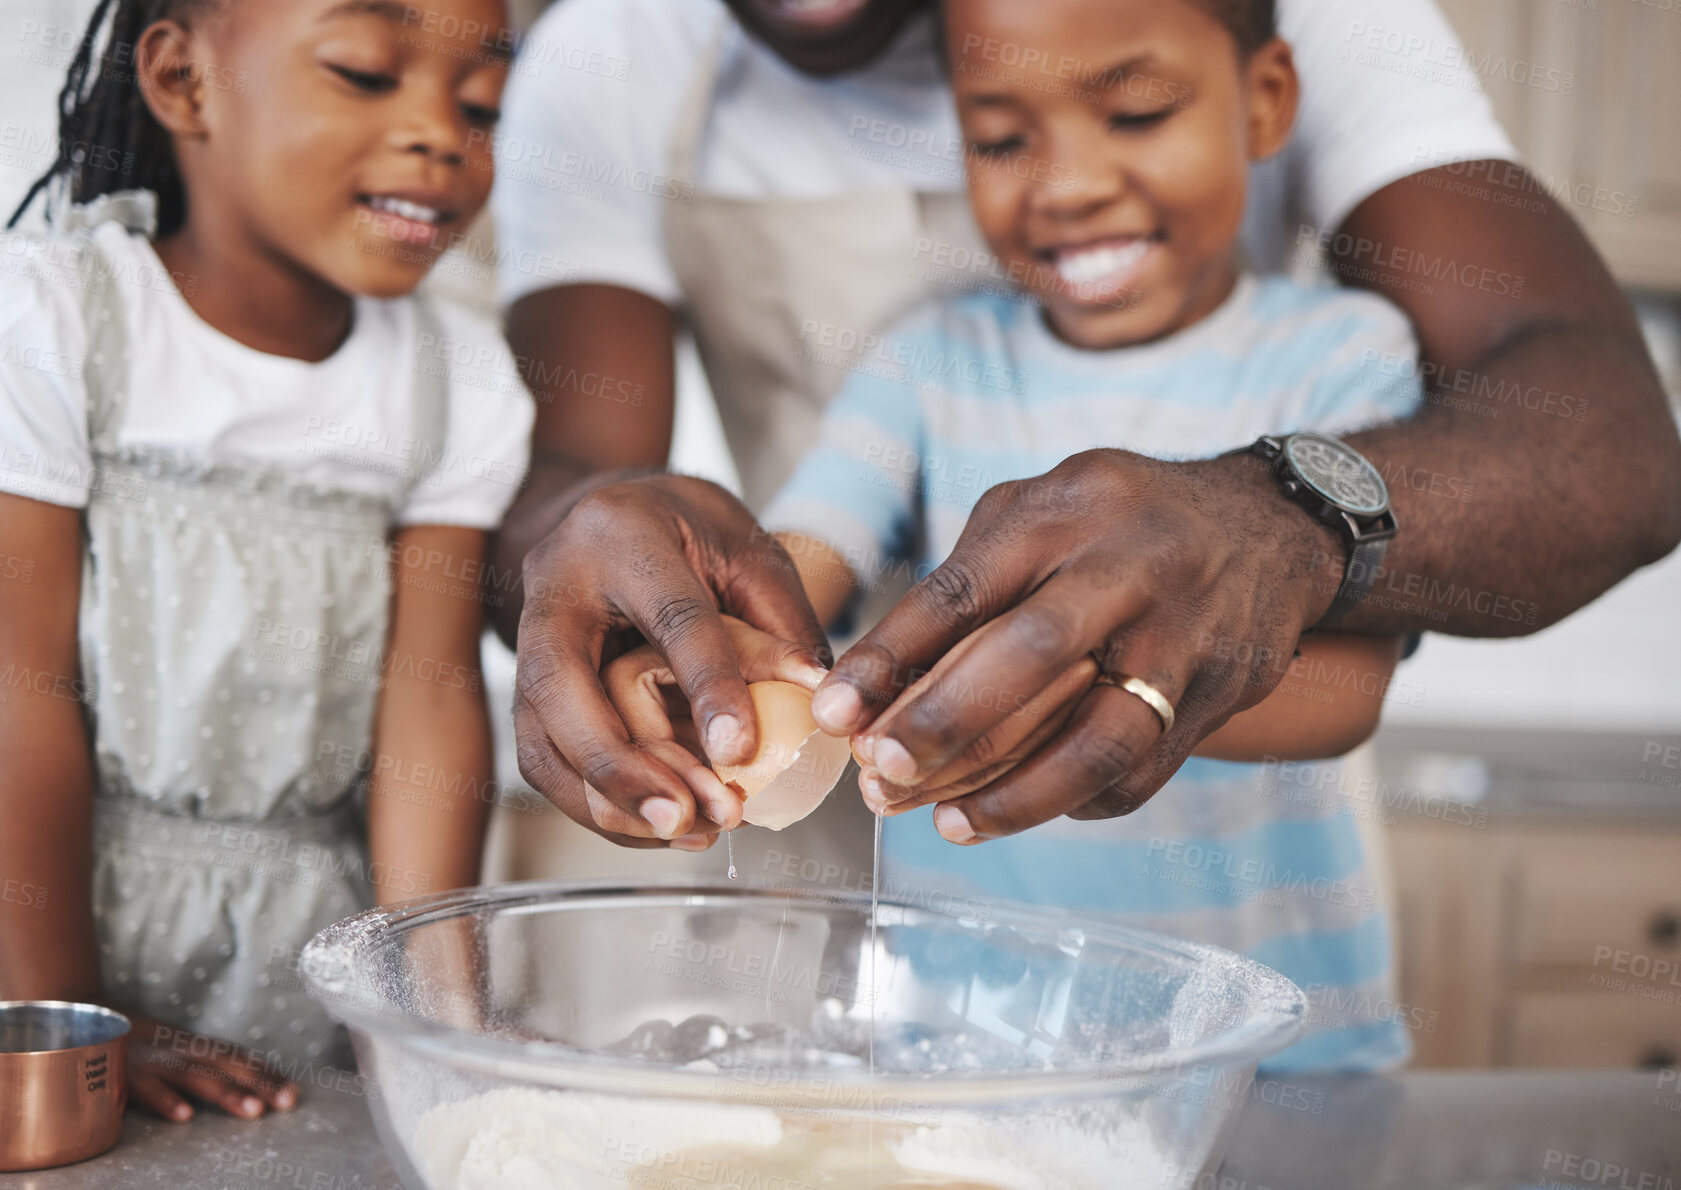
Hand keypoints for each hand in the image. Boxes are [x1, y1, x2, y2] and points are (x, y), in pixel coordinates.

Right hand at [120, 1010, 298, 1121]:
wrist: (86, 1018)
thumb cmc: (136, 1040)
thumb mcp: (174, 1048)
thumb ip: (202, 1062)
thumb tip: (240, 1077)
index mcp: (194, 1046)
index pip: (239, 1058)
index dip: (267, 1072)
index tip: (294, 1089)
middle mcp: (180, 1051)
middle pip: (228, 1066)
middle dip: (261, 1083)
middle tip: (290, 1101)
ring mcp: (154, 1061)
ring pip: (196, 1078)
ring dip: (226, 1094)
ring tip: (255, 1111)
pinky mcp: (125, 1074)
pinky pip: (147, 1090)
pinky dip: (166, 1101)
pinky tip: (185, 1117)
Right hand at [513, 475, 829, 846]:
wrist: (617, 515)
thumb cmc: (690, 532)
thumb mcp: (749, 554)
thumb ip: (780, 624)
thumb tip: (815, 707)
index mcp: (623, 534)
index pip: (668, 617)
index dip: (707, 686)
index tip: (740, 752)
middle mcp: (557, 587)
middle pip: (563, 689)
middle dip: (620, 766)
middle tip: (685, 815)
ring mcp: (528, 642)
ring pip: (542, 740)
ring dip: (610, 802)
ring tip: (685, 832)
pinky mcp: (526, 690)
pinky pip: (547, 763)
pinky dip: (600, 807)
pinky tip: (658, 827)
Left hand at [808, 449, 1339, 842]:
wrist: (1270, 529)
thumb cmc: (1121, 520)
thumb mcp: (1042, 504)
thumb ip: (968, 573)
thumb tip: (880, 670)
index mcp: (1067, 512)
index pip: (964, 590)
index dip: (890, 657)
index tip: (833, 713)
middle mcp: (1130, 570)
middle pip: (1031, 657)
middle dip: (945, 724)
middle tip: (879, 775)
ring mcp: (1182, 640)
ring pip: (1097, 737)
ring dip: (1014, 794)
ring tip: (944, 823)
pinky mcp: (1217, 697)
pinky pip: (1140, 771)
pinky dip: (1071, 801)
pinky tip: (1014, 811)